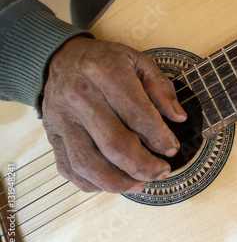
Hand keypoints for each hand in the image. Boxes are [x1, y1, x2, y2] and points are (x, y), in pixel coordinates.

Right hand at [42, 36, 186, 192]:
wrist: (62, 57)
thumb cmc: (105, 62)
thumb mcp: (138, 62)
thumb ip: (161, 88)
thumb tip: (179, 117)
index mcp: (106, 72)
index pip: (138, 115)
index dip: (159, 137)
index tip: (172, 148)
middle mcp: (80, 96)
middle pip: (114, 144)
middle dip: (143, 165)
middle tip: (161, 171)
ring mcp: (63, 118)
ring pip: (88, 163)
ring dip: (119, 182)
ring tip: (140, 183)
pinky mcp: (53, 135)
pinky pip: (68, 168)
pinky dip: (91, 183)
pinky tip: (112, 182)